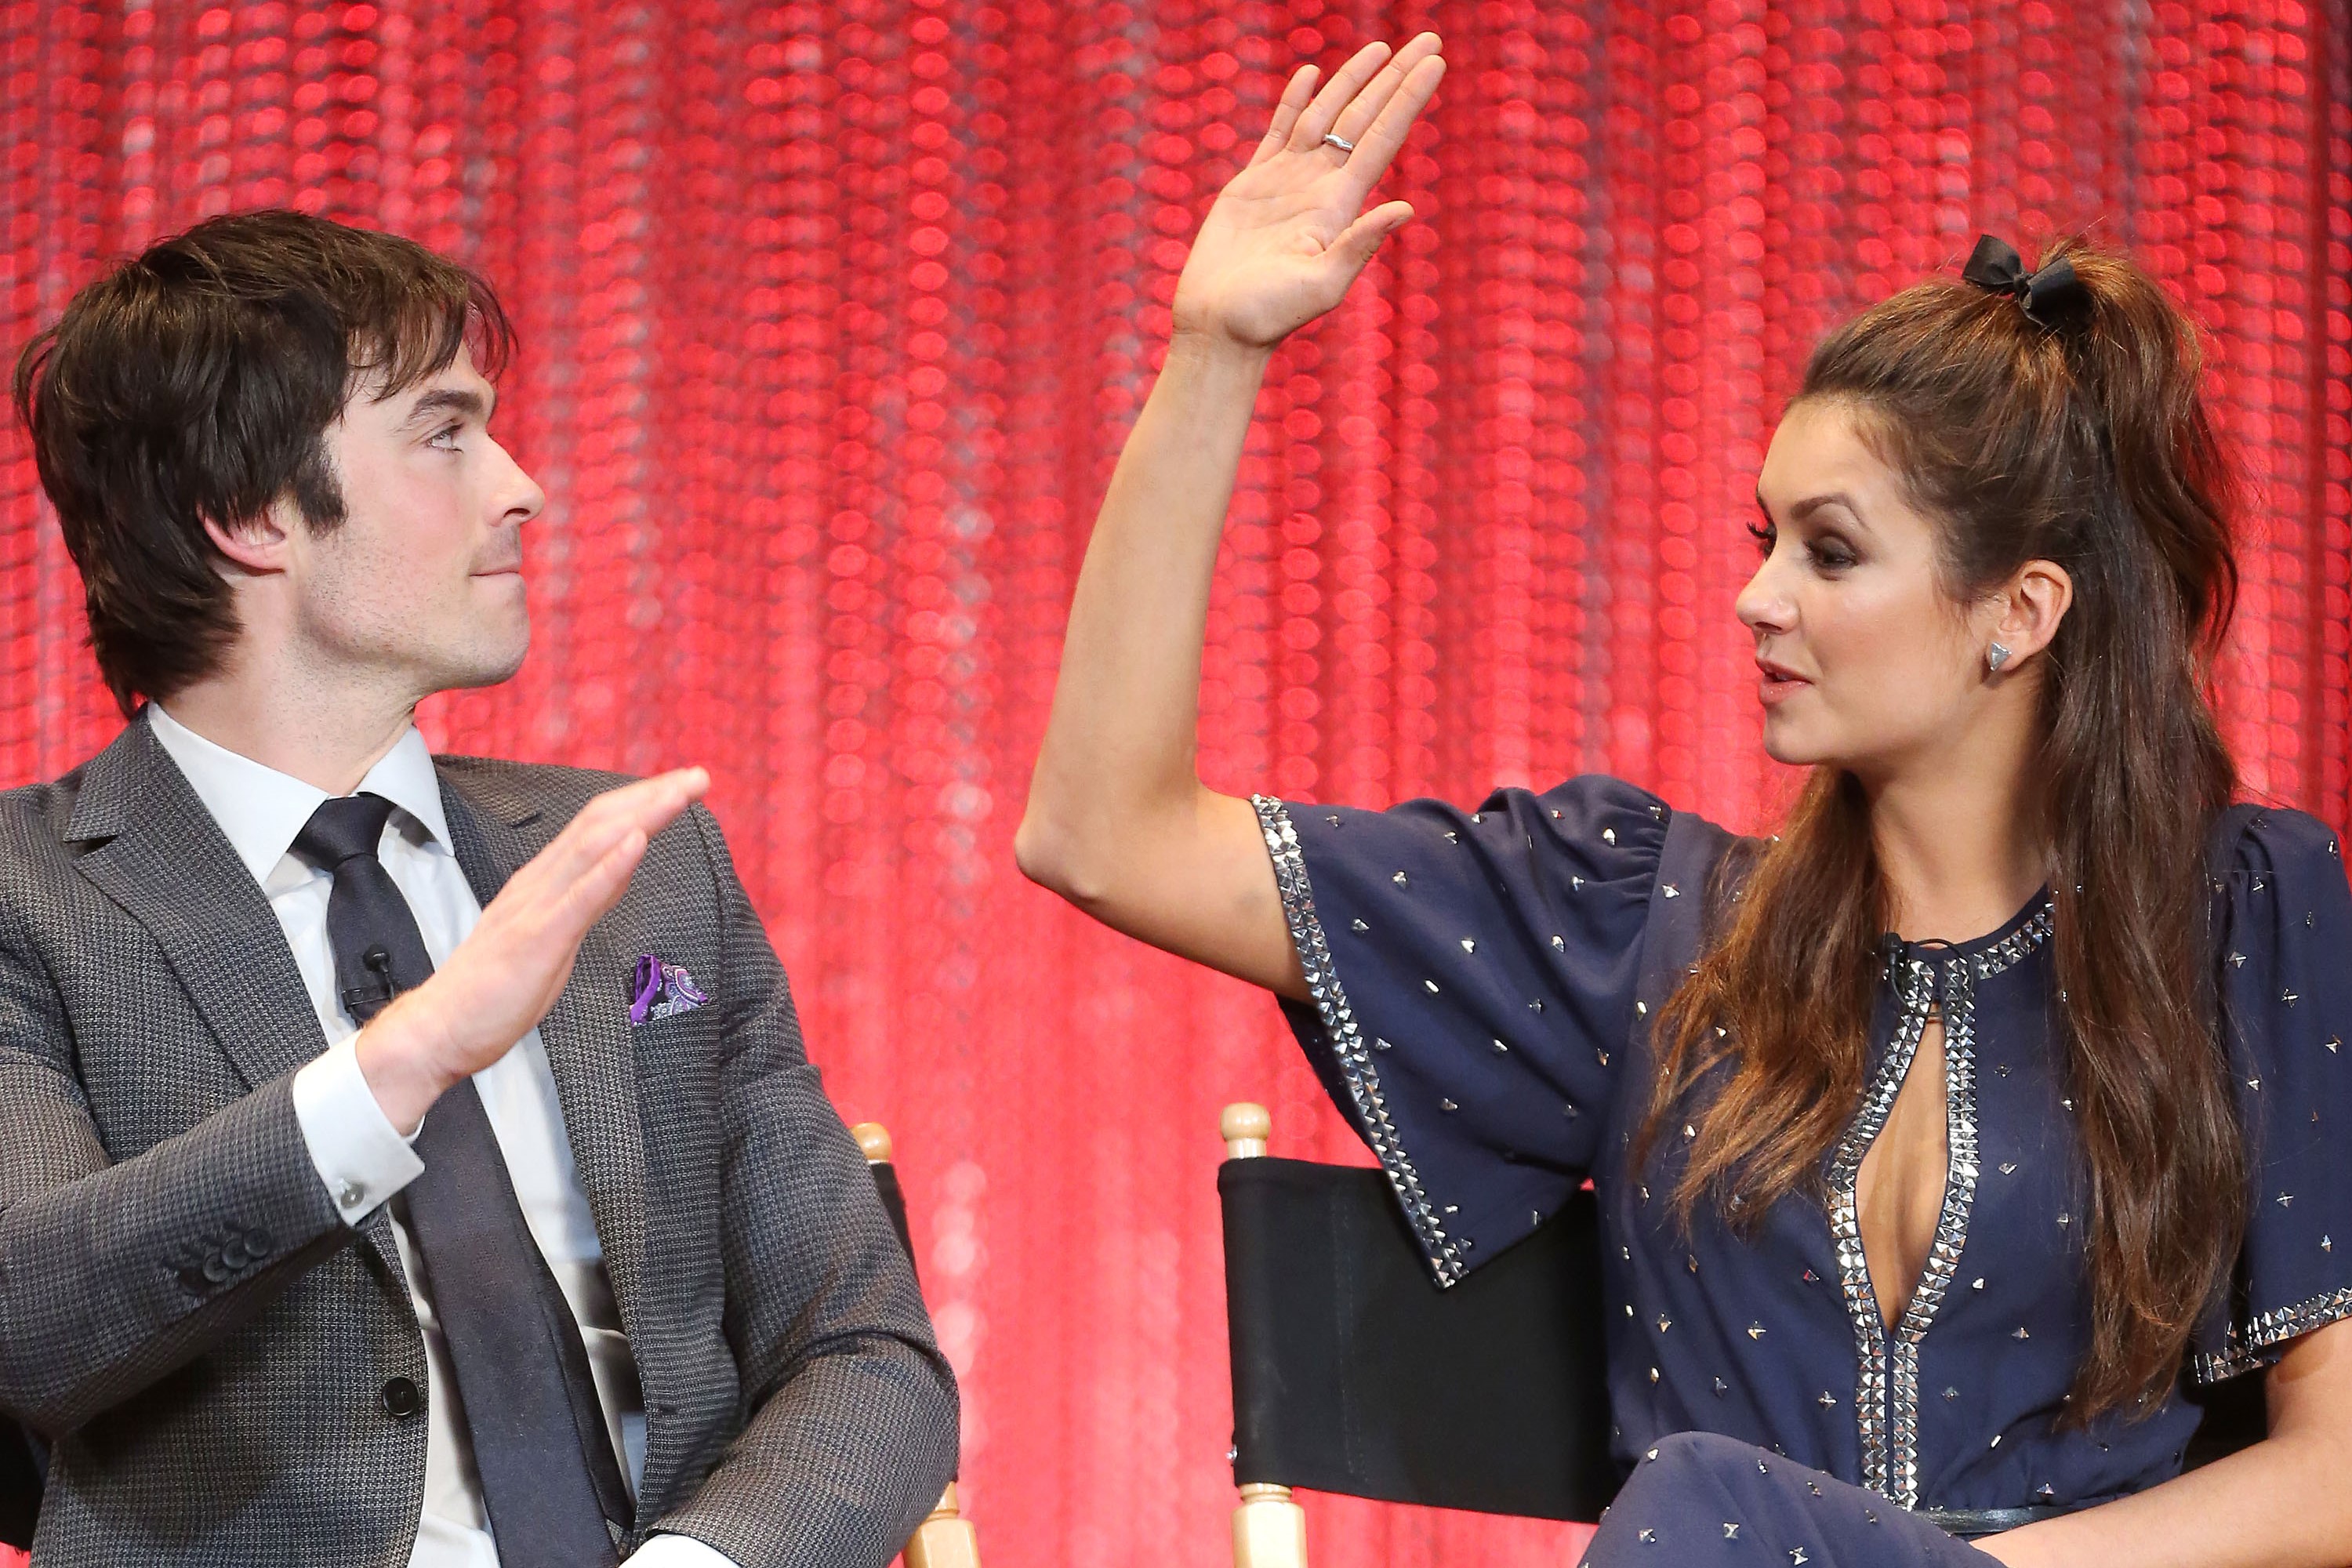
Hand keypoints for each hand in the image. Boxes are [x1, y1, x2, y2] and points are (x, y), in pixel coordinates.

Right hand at [355, 766, 709, 1130]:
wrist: (439, 1029)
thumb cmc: (494, 989)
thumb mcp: (557, 934)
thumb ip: (589, 898)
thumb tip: (624, 867)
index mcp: (543, 880)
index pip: (597, 825)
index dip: (640, 801)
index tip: (682, 785)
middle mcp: (539, 882)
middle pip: (600, 823)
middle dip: (651, 796)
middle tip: (699, 776)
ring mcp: (536, 907)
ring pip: (594, 846)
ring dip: (642, 815)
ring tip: (680, 793)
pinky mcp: (537, 939)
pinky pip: (579, 897)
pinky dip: (611, 866)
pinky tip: (638, 842)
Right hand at [1169, 34, 1445, 350]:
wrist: (1219, 328)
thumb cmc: (1267, 316)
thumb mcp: (1321, 285)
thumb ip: (1360, 246)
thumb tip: (1405, 208)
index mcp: (1340, 205)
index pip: (1383, 137)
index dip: (1409, 98)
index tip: (1436, 61)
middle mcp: (1321, 187)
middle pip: (1364, 117)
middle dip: (1394, 77)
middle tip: (1428, 37)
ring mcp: (1288, 182)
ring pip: (1327, 116)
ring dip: (1353, 81)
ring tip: (1379, 47)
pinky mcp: (1253, 185)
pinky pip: (1280, 131)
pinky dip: (1297, 100)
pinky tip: (1312, 74)